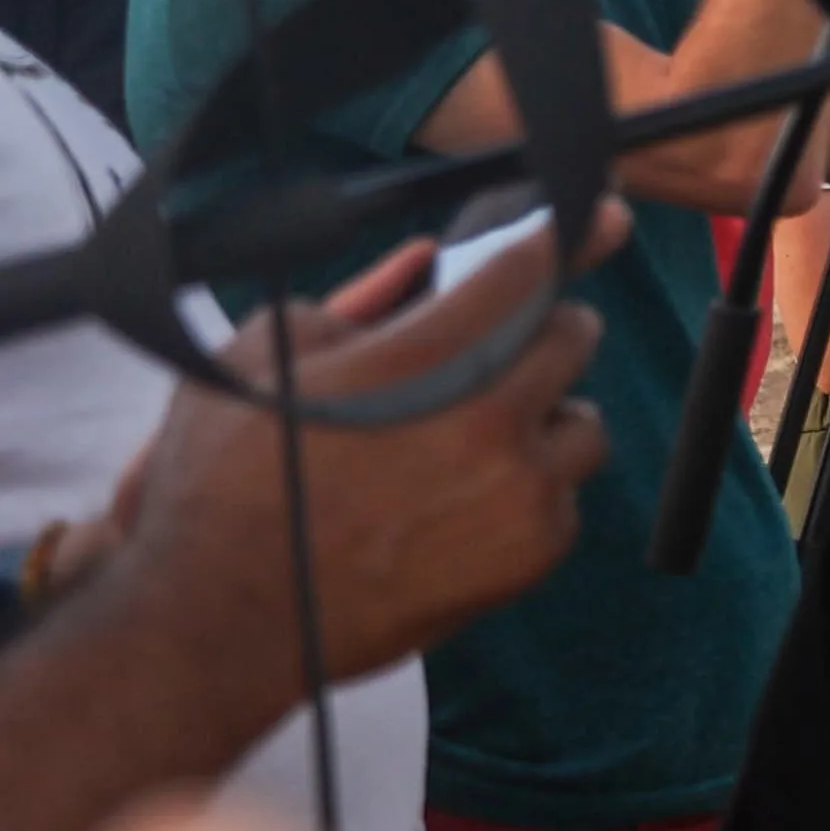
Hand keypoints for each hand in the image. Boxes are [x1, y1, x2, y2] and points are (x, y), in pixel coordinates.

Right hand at [61, 217, 618, 690]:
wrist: (223, 616)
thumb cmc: (225, 482)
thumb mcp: (265, 355)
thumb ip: (361, 304)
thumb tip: (426, 272)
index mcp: (428, 358)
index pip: (529, 269)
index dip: (568, 233)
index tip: (607, 215)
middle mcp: (493, 420)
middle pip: (573, 337)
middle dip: (540, 331)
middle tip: (498, 346)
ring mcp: (524, 491)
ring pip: (581, 422)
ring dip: (542, 418)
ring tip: (473, 438)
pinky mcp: (534, 552)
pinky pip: (565, 495)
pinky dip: (530, 490)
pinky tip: (464, 502)